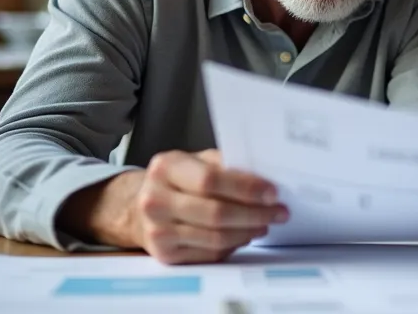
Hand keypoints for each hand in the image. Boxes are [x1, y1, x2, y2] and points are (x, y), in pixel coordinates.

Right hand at [133, 149, 288, 263]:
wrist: (139, 206)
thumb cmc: (177, 181)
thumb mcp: (195, 161)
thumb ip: (224, 165)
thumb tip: (264, 177)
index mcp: (166, 168)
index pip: (210, 180)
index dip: (245, 188)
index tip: (272, 193)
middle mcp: (156, 200)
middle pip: (216, 213)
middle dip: (255, 214)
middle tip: (278, 212)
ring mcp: (158, 231)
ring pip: (216, 237)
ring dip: (248, 232)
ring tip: (264, 224)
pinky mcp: (165, 255)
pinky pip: (209, 253)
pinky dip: (233, 245)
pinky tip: (245, 235)